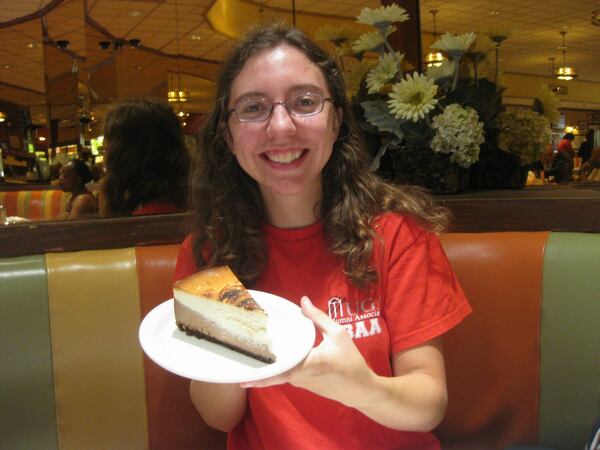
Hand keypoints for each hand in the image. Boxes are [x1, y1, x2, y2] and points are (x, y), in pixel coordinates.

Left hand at [240, 296, 374, 407]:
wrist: (360, 390)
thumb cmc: (351, 361)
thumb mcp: (339, 335)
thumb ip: (319, 318)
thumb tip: (303, 300)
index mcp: (308, 364)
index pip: (279, 369)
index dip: (260, 371)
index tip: (243, 370)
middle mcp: (299, 376)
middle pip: (271, 374)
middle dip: (253, 370)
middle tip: (235, 362)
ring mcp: (298, 382)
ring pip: (276, 375)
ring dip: (262, 368)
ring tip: (246, 354)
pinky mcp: (300, 384)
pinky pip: (282, 375)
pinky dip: (273, 369)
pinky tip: (265, 359)